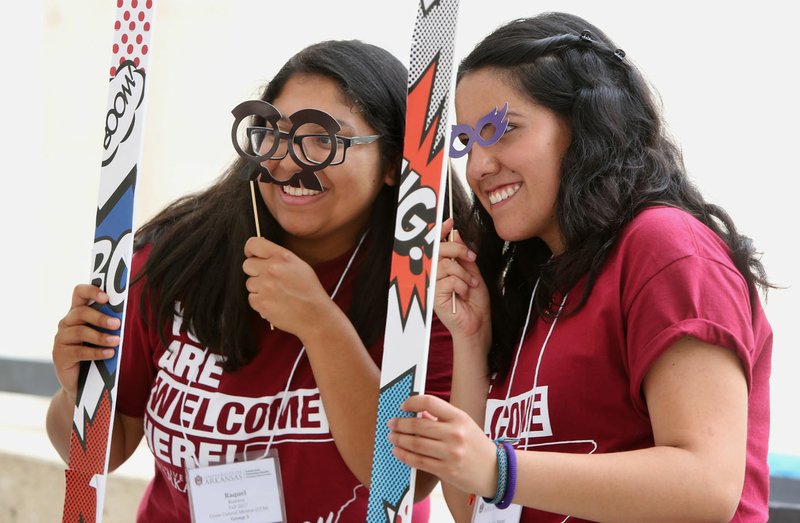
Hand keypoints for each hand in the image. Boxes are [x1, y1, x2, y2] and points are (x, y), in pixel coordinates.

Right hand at [52, 284, 120, 402]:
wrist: (83, 383)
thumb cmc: (96, 353)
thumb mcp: (103, 335)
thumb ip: (108, 323)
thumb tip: (123, 315)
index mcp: (77, 313)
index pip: (79, 293)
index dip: (92, 291)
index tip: (107, 297)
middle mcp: (66, 323)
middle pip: (80, 312)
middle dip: (100, 317)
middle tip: (117, 324)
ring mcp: (61, 339)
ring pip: (80, 331)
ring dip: (101, 336)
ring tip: (116, 341)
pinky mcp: (60, 355)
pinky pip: (79, 351)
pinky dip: (97, 352)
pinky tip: (109, 354)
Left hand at [242, 237, 332, 336]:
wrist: (316, 315)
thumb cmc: (309, 290)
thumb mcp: (299, 265)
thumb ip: (279, 257)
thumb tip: (260, 254)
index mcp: (282, 257)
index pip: (253, 244)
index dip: (250, 250)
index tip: (252, 256)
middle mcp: (272, 269)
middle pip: (247, 265)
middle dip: (255, 272)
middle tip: (269, 279)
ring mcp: (265, 287)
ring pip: (249, 283)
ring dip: (259, 288)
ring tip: (276, 294)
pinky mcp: (262, 303)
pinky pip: (252, 298)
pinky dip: (261, 302)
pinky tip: (275, 303)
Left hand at [388, 394, 498, 497]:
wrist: (496, 472)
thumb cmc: (476, 445)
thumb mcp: (464, 425)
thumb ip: (442, 418)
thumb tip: (418, 410)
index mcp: (460, 418)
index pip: (430, 402)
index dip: (412, 402)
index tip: (403, 406)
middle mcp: (455, 434)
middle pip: (419, 425)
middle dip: (400, 423)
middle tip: (391, 423)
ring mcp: (451, 453)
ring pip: (416, 444)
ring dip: (399, 439)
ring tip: (392, 436)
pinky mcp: (446, 471)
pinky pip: (419, 461)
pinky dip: (405, 455)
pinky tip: (398, 451)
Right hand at [435, 218, 490, 346]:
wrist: (478, 323)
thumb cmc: (475, 301)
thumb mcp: (473, 272)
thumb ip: (462, 255)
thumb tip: (455, 234)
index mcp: (442, 267)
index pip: (436, 245)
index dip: (440, 232)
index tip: (449, 222)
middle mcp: (434, 275)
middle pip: (437, 251)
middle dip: (457, 250)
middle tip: (471, 258)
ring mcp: (432, 286)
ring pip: (445, 265)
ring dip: (464, 274)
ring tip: (471, 284)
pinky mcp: (434, 296)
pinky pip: (449, 281)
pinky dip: (462, 286)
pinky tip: (464, 294)